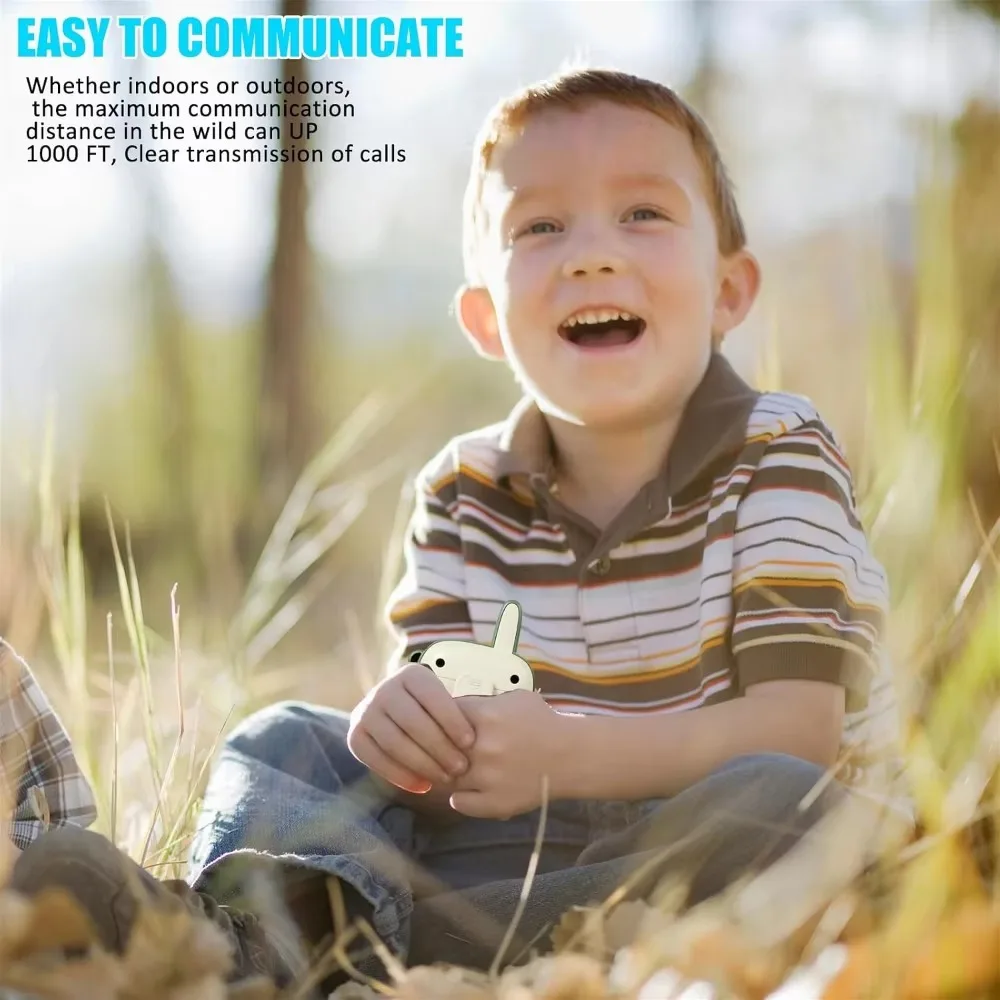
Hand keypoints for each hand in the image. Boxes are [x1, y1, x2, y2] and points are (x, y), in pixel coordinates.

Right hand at [348, 663, 475, 792]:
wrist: (394, 712)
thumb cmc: (432, 711)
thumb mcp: (443, 702)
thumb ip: (456, 714)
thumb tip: (473, 743)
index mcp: (411, 675)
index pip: (432, 697)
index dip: (452, 720)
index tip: (470, 742)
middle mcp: (384, 689)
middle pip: (413, 722)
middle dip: (439, 747)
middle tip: (460, 768)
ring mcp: (366, 712)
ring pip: (396, 742)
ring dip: (423, 764)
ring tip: (445, 779)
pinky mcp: (356, 736)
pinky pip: (377, 760)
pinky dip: (401, 776)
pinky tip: (423, 786)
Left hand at [449, 690, 566, 819]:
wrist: (571, 756)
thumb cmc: (543, 722)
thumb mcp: (514, 698)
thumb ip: (483, 702)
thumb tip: (454, 707)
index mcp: (485, 716)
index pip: (442, 714)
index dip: (441, 719)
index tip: (444, 724)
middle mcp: (481, 747)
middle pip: (440, 747)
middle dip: (441, 747)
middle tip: (445, 748)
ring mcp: (486, 778)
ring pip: (447, 776)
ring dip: (449, 772)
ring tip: (458, 769)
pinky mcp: (493, 803)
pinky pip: (459, 803)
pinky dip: (460, 797)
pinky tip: (467, 790)